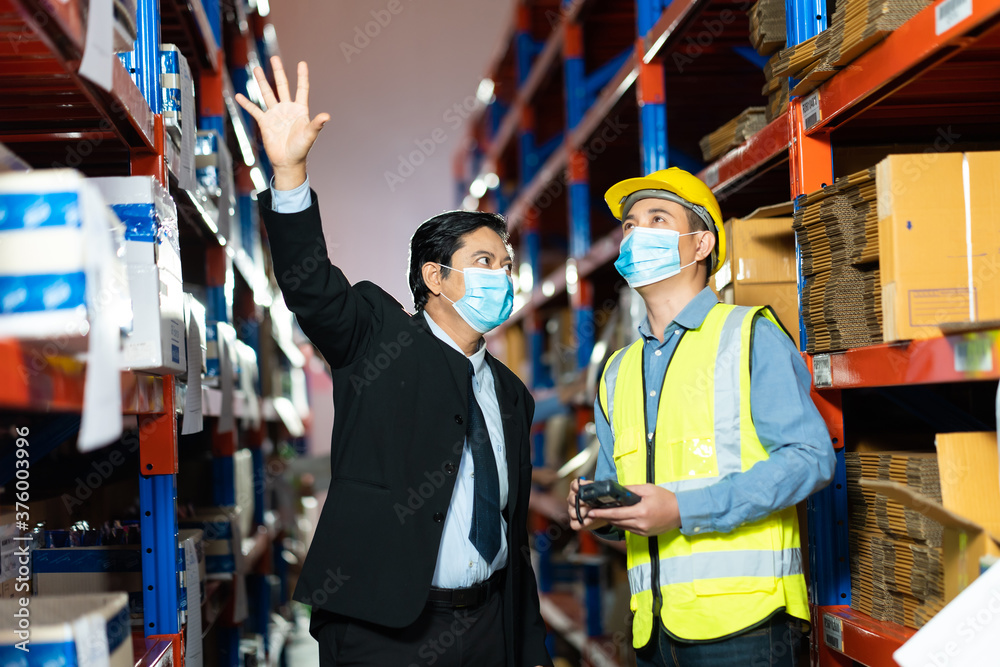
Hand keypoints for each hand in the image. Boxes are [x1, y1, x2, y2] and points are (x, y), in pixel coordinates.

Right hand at [234, 56, 329, 190]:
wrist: (288, 161)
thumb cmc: (301, 149)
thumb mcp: (310, 135)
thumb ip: (317, 124)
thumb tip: (327, 116)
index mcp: (300, 110)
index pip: (301, 89)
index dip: (302, 76)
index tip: (302, 63)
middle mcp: (287, 109)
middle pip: (282, 86)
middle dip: (278, 72)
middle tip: (275, 58)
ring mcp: (275, 114)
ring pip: (267, 94)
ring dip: (261, 82)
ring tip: (255, 68)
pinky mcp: (265, 122)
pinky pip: (254, 110)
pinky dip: (246, 103)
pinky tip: (239, 96)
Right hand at [566, 478, 607, 531]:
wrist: (601, 513)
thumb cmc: (598, 500)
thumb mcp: (599, 492)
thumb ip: (598, 488)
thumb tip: (600, 487)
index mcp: (577, 490)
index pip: (574, 485)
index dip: (578, 486)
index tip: (583, 488)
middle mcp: (572, 500)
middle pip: (572, 499)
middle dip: (582, 501)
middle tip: (589, 503)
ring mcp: (572, 511)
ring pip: (572, 513)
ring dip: (583, 513)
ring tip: (592, 512)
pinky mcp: (574, 522)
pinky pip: (574, 524)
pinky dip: (582, 523)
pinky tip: (590, 520)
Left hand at [585, 484, 680, 536]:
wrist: (681, 512)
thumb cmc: (666, 498)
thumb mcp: (647, 489)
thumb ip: (631, 490)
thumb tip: (616, 490)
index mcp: (641, 512)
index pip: (616, 514)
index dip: (602, 513)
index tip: (591, 511)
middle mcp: (641, 524)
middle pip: (616, 522)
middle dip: (604, 516)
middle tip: (592, 511)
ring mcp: (643, 531)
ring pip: (622, 526)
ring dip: (612, 520)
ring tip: (603, 513)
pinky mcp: (645, 534)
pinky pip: (629, 529)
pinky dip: (622, 523)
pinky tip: (618, 517)